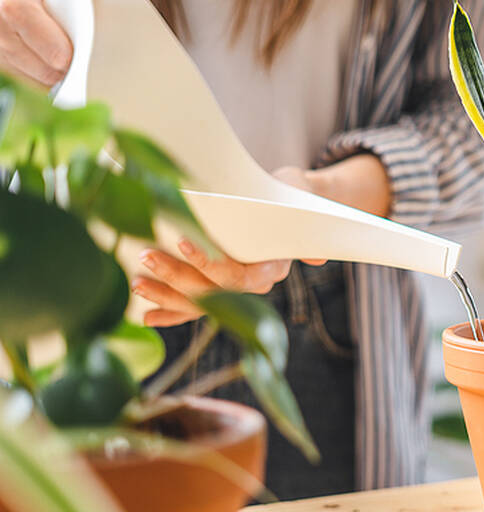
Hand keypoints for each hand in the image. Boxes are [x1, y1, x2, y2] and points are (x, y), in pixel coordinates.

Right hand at [0, 0, 92, 87]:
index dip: (67, 56)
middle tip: (71, 56)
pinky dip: (36, 85)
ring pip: (36, 85)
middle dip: (65, 69)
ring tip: (53, 60)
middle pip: (47, 72)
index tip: (74, 52)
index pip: (53, 51)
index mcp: (13, 5)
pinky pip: (24, 91)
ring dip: (51, 80)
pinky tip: (40, 70)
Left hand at [132, 168, 326, 326]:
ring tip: (138, 282)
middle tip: (146, 255)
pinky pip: (192, 308)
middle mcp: (253, 285)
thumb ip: (306, 222)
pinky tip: (145, 317)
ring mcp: (233, 289)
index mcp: (272, 268)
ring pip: (199, 302)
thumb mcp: (300, 196)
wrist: (285, 203)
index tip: (184, 242)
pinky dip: (169, 313)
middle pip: (213, 290)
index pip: (239, 277)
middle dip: (176, 277)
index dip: (210, 264)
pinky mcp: (217, 288)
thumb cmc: (288, 194)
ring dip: (166, 295)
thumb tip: (317, 259)